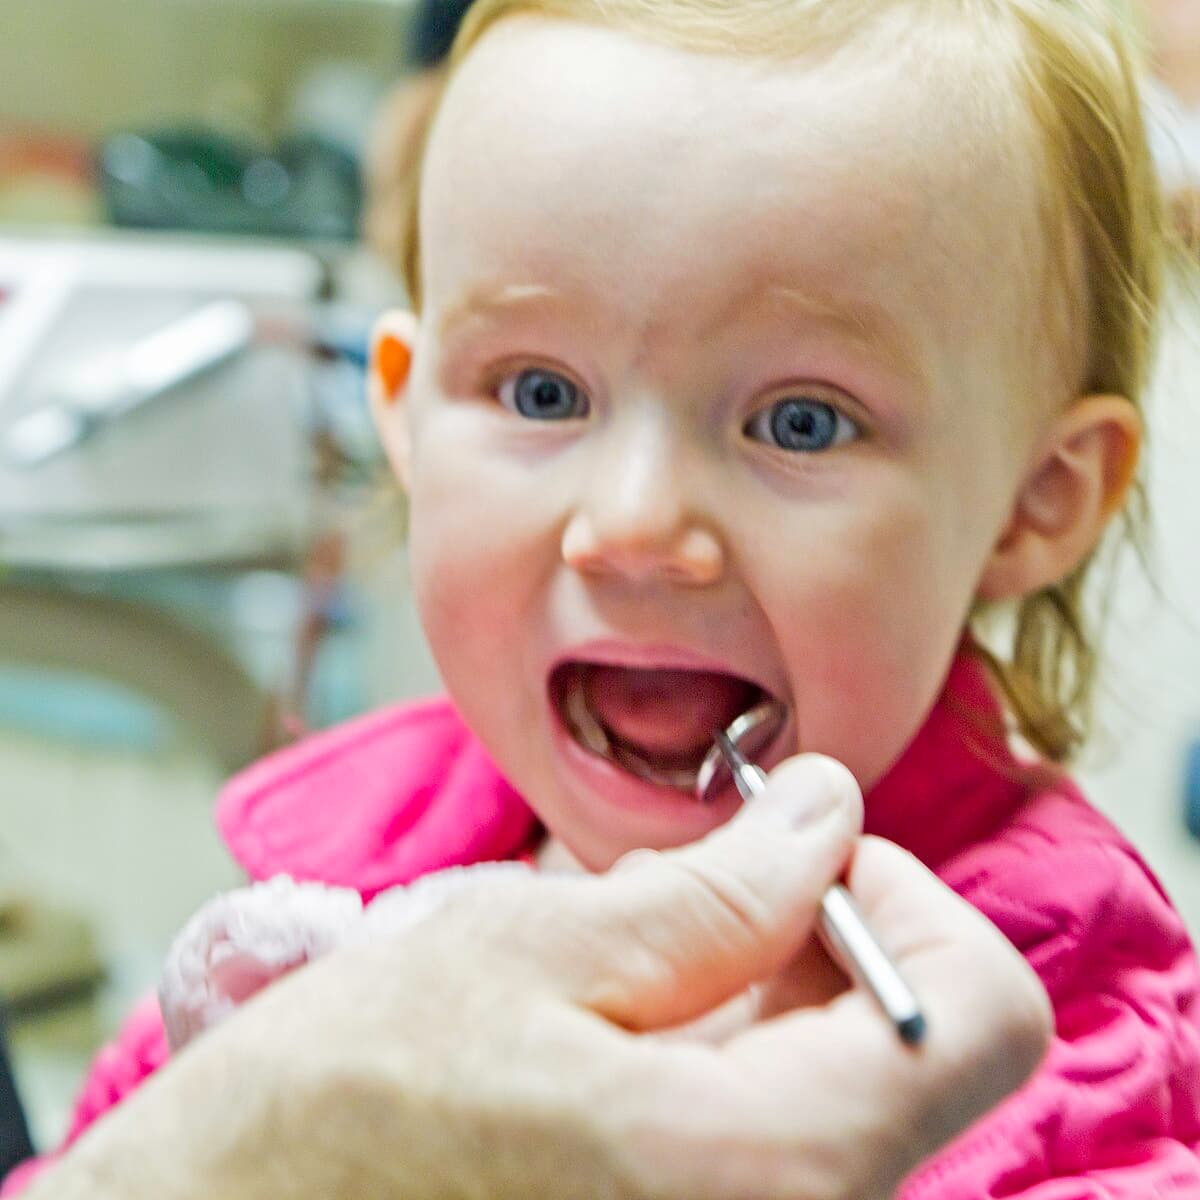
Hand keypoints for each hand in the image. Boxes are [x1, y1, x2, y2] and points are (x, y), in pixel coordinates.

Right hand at [32, 756, 1050, 1199]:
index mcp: (772, 1169)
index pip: (982, 1011)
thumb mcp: (525, 955)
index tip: (790, 852)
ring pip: (843, 1080)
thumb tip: (827, 810)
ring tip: (633, 952)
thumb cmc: (341, 1113)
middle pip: (912, 1041)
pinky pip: (775, 1129)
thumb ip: (709, 891)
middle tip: (690, 883)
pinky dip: (730, 1044)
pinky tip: (625, 1013)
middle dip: (819, 929)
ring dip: (765, 982)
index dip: (900, 895)